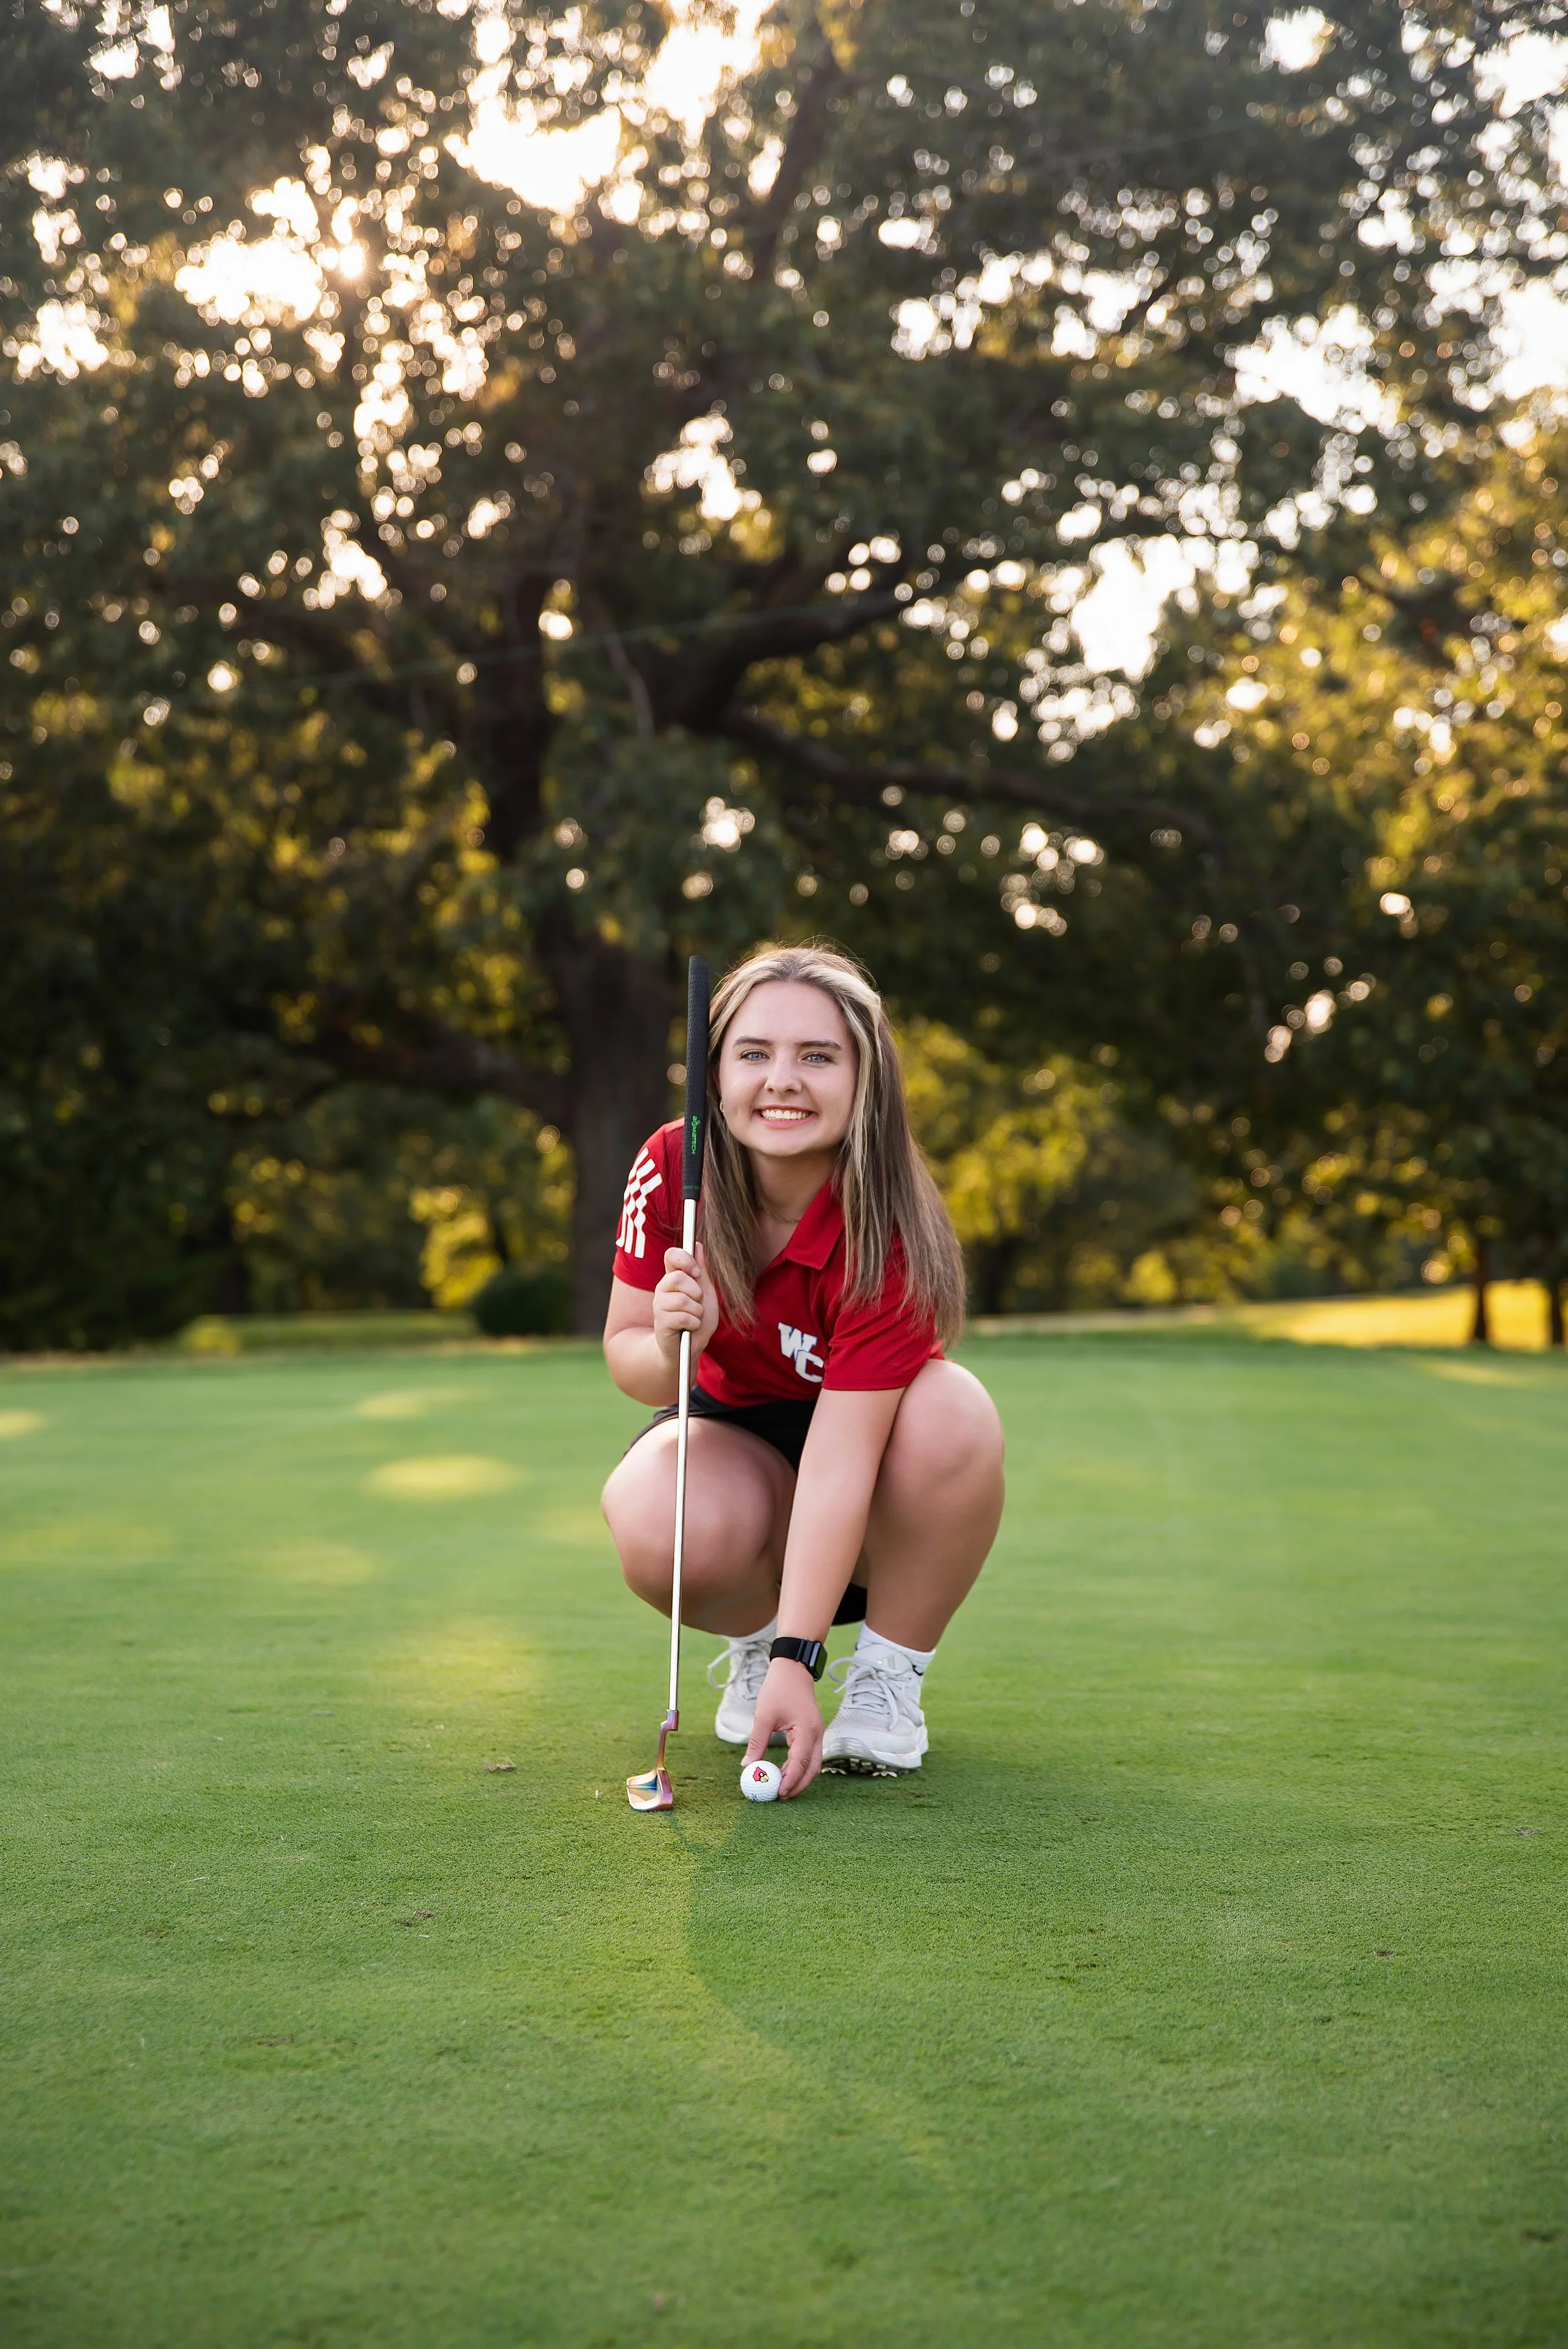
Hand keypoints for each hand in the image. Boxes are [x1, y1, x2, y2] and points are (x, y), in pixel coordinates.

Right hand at [652, 1241, 717, 1365]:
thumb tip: (697, 1245)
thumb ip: (701, 1271)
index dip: (684, 1259)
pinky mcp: (660, 1323)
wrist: (688, 1349)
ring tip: (695, 1318)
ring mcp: (659, 1306)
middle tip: (698, 1303)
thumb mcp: (705, 1293)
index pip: (671, 1256)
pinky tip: (691, 1328)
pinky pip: (682, 1317)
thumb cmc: (697, 1320)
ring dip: (697, 1312)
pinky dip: (694, 1323)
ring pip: (682, 1300)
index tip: (696, 1271)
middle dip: (696, 1292)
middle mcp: (663, 1289)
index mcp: (673, 1278)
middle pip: (678, 1278)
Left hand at [744, 1659, 822, 1799]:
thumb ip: (757, 1741)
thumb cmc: (779, 1688)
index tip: (778, 1793)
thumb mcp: (764, 1715)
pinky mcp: (811, 1732)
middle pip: (812, 1769)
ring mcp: (816, 1734)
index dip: (791, 1780)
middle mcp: (817, 1734)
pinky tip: (783, 1774)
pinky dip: (797, 1767)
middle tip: (780, 1797)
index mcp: (808, 1729)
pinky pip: (807, 1755)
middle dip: (798, 1785)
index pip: (801, 1762)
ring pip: (812, 1764)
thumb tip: (746, 1766)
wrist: (793, 1669)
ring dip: (798, 1778)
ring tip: (780, 1790)